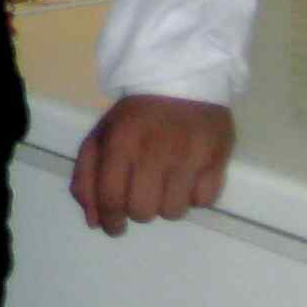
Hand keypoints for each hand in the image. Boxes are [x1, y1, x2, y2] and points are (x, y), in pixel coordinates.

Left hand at [70, 94, 233, 235]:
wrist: (181, 79)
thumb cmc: (136, 114)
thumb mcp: (102, 135)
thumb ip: (87, 176)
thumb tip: (93, 221)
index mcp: (121, 142)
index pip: (112, 197)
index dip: (110, 220)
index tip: (113, 227)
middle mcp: (155, 151)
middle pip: (143, 211)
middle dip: (137, 210)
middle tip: (140, 195)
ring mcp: (189, 157)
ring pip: (174, 212)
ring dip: (165, 204)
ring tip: (165, 182)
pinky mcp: (218, 159)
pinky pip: (204, 201)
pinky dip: (194, 196)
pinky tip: (188, 176)